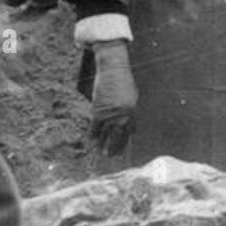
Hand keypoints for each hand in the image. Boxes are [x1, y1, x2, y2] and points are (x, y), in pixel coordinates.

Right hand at [90, 41, 137, 155]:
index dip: (125, 142)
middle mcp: (123, 114)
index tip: (122, 151)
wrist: (114, 69)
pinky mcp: (98, 110)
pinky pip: (95, 127)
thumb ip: (131, 113)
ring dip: (103, 144)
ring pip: (106, 133)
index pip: (130, 132)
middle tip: (111, 156)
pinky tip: (91, 142)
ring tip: (101, 153)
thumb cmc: (123, 81)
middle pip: (119, 136)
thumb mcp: (132, 97)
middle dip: (115, 147)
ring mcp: (111, 113)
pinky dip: (93, 135)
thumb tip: (131, 129)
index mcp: (133, 112)